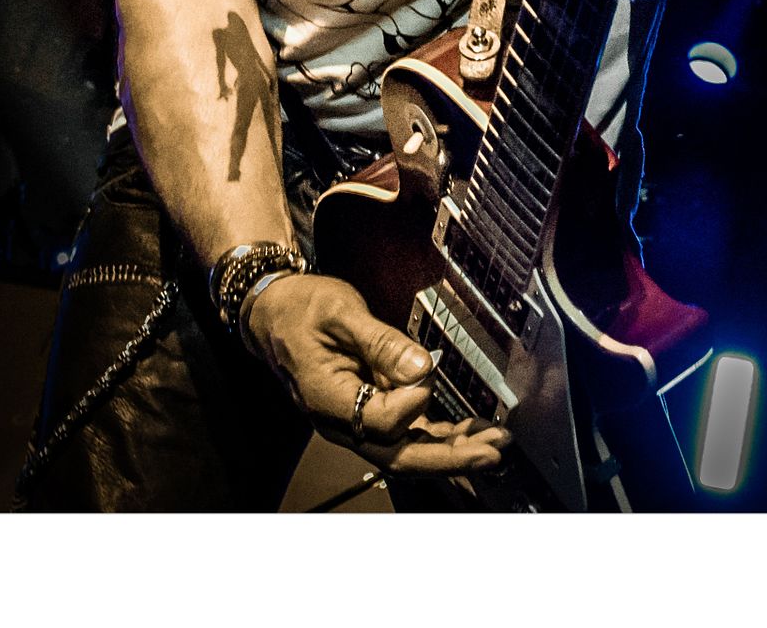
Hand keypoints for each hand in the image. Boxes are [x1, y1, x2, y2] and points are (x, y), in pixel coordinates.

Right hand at [244, 272, 509, 477]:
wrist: (274, 313)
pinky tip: (467, 430)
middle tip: (491, 451)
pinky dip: (438, 435)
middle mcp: (341, 423)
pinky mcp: (368, 412)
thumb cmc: (301, 309)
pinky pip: (405, 434)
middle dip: (449, 457)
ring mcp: (354, 422)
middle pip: (399, 456)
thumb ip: (382, 342)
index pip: (380, 420)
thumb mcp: (340, 313)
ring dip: (451, 450)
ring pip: (406, 450)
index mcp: (327, 399)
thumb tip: (423, 366)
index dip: (412, 399)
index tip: (428, 366)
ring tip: (492, 442)